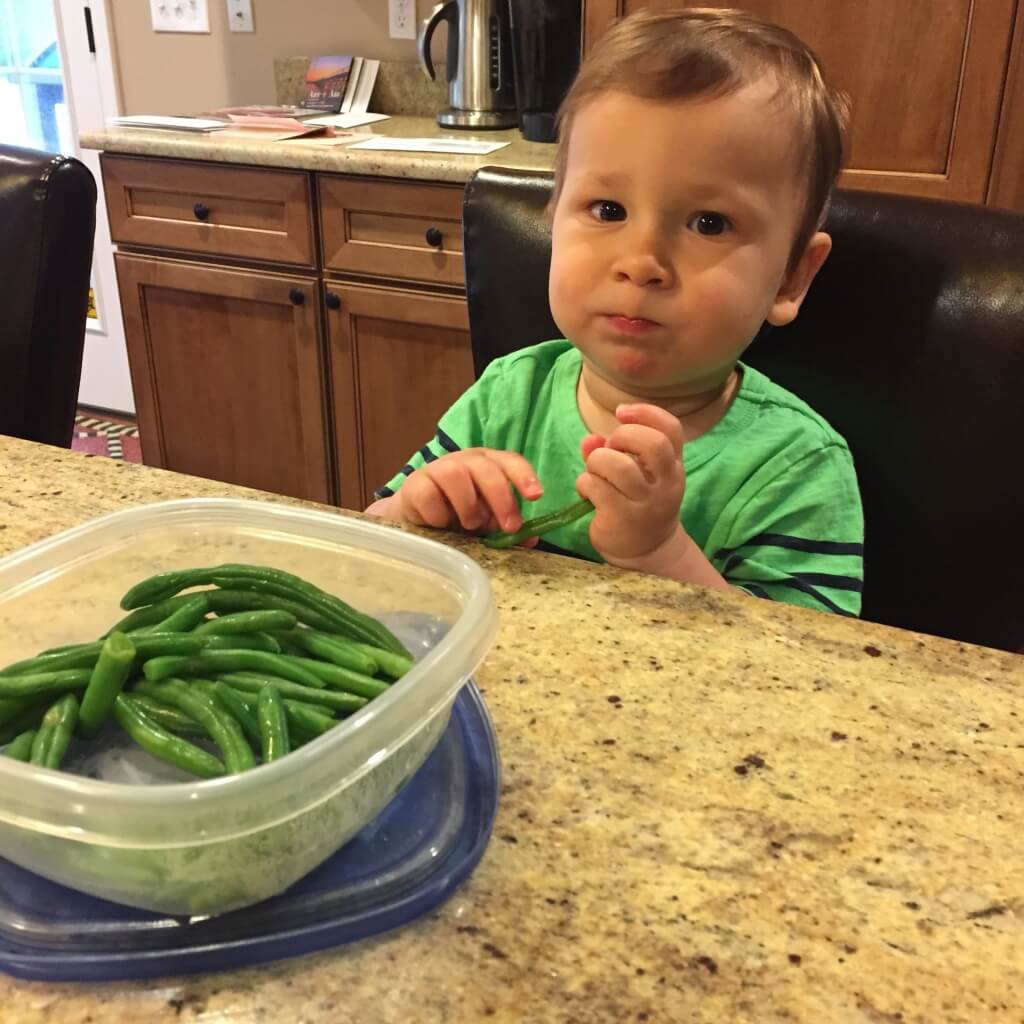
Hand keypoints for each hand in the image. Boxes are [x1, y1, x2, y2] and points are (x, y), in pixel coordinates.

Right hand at [398, 448, 542, 536]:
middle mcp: (465, 461)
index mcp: (489, 464)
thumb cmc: (459, 515)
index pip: (510, 461)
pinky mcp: (414, 484)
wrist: (418, 518)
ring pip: (455, 474)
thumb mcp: (487, 521)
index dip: (524, 476)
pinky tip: (440, 524)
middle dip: (501, 498)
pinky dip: (438, 513)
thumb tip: (531, 538)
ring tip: (469, 525)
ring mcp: (438, 469)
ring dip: (468, 504)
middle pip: (486, 468)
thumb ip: (507, 527)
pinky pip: (428, 493)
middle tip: (509, 527)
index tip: (536, 496)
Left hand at [576, 404, 685, 563]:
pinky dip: (585, 483)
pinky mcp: (622, 519)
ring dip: (598, 460)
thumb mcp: (637, 474)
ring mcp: (645, 504)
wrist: (646, 551)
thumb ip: (614, 451)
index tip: (621, 413)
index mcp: (673, 467)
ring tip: (595, 470)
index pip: (672, 430)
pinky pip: (597, 488)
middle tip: (610, 447)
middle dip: (623, 436)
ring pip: (620, 466)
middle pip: (653, 444)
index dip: (647, 413)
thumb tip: (591, 439)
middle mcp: (665, 484)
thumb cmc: (638, 503)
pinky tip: (587, 491)